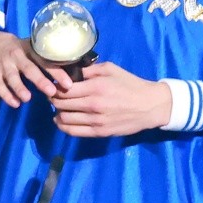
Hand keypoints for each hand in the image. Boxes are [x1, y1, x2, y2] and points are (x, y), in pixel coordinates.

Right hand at [0, 31, 73, 107]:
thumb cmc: (20, 50)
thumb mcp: (32, 48)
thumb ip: (46, 59)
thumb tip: (72, 71)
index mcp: (30, 49)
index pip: (45, 60)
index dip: (57, 72)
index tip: (68, 84)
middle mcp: (17, 56)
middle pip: (29, 68)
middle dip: (40, 81)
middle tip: (51, 92)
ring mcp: (4, 65)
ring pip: (12, 77)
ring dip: (19, 88)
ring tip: (28, 99)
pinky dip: (6, 96)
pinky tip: (15, 104)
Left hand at [51, 62, 171, 136]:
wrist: (150, 105)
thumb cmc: (130, 84)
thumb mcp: (111, 69)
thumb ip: (89, 70)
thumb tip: (70, 72)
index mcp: (95, 87)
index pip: (63, 89)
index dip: (54, 87)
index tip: (54, 85)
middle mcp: (93, 105)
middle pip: (60, 104)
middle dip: (53, 99)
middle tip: (54, 95)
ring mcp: (95, 121)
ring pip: (64, 119)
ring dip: (57, 112)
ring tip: (60, 107)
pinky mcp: (99, 132)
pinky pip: (73, 132)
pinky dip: (63, 126)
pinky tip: (62, 120)